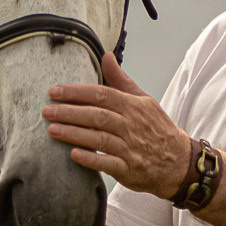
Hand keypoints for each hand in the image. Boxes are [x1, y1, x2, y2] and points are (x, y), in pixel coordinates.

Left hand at [44, 54, 195, 198]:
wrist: (179, 162)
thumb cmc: (156, 128)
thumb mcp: (143, 100)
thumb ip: (121, 79)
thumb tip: (106, 55)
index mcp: (133, 106)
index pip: (102, 94)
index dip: (77, 92)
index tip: (54, 91)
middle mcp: (132, 126)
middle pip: (97, 116)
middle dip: (69, 112)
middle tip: (46, 111)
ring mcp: (131, 149)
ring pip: (99, 139)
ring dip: (74, 134)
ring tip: (52, 130)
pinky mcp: (129, 170)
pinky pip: (108, 164)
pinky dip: (92, 159)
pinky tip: (74, 155)